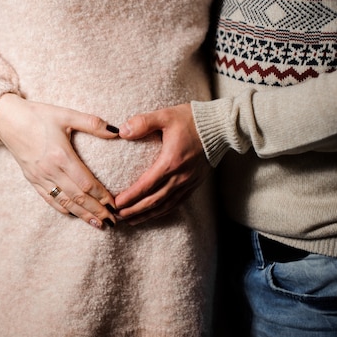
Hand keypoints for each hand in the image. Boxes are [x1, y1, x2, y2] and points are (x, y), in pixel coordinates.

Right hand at [0, 93, 118, 229]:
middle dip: (97, 211)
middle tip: (113, 222)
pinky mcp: (32, 179)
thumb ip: (92, 123)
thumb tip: (117, 130)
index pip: (86, 183)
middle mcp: (50, 170)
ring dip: (82, 214)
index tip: (116, 205)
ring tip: (98, 224)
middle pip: (78, 197)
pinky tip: (74, 215)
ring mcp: (40, 177)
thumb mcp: (66, 114)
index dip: (102, 196)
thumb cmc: (37, 115)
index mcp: (61, 156)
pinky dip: (63, 209)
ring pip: (65, 202)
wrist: (6, 120)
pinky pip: (49, 199)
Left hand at [114, 103, 210, 224]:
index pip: (146, 186)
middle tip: (117, 217)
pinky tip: (153, 214)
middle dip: (134, 211)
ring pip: (165, 205)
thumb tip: (122, 131)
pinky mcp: (195, 183)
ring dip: (147, 215)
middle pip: (154, 201)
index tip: (115, 204)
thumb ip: (143, 122)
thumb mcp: (165, 116)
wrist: (221, 125)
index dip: (130, 197)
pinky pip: (177, 202)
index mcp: (171, 162)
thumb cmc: (192, 119)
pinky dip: (163, 211)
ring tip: (130, 220)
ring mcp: (189, 182)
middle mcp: (181, 176)